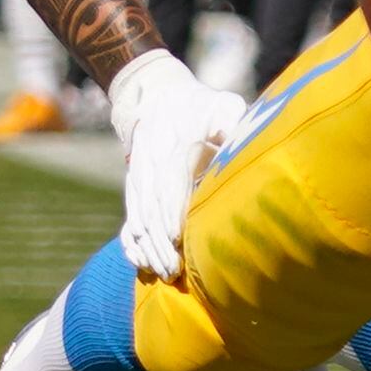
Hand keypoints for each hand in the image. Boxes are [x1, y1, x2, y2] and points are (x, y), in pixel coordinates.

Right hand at [106, 47, 247, 281]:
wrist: (160, 97)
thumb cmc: (201, 107)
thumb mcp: (221, 106)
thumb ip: (231, 122)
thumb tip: (241, 138)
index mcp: (170, 146)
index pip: (167, 184)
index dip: (169, 212)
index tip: (176, 238)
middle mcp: (148, 164)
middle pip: (149, 208)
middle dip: (159, 241)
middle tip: (172, 270)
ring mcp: (138, 177)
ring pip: (138, 216)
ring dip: (148, 247)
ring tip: (161, 272)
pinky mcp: (134, 187)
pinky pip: (129, 217)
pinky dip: (131, 241)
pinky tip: (140, 261)